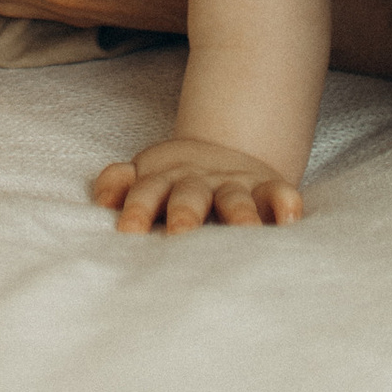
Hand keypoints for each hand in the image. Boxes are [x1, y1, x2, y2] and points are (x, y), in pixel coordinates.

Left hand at [91, 136, 303, 233]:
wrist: (220, 158)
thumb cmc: (172, 184)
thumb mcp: (145, 179)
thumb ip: (119, 183)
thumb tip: (101, 197)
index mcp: (163, 182)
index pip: (146, 193)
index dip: (137, 210)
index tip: (127, 233)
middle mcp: (199, 183)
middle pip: (189, 195)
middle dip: (185, 213)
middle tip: (179, 233)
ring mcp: (234, 186)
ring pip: (235, 198)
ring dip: (239, 212)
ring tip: (246, 229)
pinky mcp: (267, 190)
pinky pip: (279, 194)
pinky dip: (285, 203)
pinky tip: (290, 217)